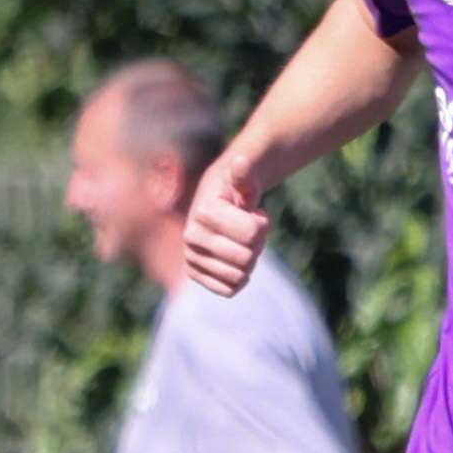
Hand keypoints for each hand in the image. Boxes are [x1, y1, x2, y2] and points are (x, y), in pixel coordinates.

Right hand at [185, 151, 271, 295]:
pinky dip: (240, 277)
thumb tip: (242, 162)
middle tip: (247, 230)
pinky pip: (230, 290)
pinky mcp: (194, 274)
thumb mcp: (243, 179)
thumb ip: (245, 173)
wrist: (218, 203)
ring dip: (249, 261)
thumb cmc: (236, 190)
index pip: (253, 234)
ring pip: (241, 276)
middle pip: (248, 258)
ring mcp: (190, 257)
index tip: (251, 213)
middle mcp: (191, 237)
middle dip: (256, 244)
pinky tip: (233, 260)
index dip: (261, 224)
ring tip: (238, 242)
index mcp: (203, 212)